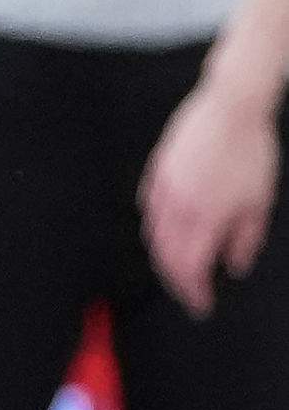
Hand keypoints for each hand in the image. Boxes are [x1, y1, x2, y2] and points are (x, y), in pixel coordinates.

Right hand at [142, 77, 278, 316]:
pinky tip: (166, 229)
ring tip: (178, 263)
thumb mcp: (261, 198)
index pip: (191, 268)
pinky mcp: (155, 176)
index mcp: (205, 217)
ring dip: (164, 257)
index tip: (200, 305)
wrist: (231, 105)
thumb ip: (247, 236)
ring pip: (153, 238)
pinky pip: (148, 212)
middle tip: (188, 289)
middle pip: (166, 258)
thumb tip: (236, 263)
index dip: (194, 293)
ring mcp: (162, 192)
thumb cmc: (250, 146)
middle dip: (176, 280)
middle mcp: (178, 209)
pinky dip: (155, 228)